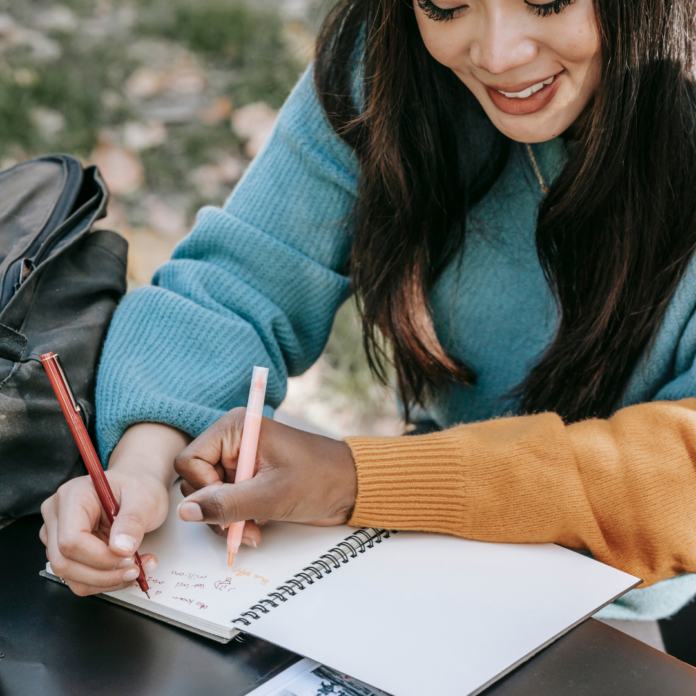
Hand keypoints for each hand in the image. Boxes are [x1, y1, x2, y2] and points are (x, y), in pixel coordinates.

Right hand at [39, 423, 188, 595]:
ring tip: (139, 568)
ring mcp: (59, 533)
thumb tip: (121, 547)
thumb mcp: (146, 497)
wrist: (140, 486)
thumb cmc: (141, 486)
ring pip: (69, 575)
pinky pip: (79, 576)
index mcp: (72, 496)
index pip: (70, 540)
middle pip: (64, 563)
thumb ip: (133, 519)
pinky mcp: (69, 548)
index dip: (100, 558)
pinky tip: (128, 569)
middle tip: (139, 569)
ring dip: (105, 580)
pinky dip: (104, 580)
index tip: (131, 558)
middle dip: (104, 573)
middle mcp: (57, 515)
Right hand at [175, 410, 357, 540]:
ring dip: (227, 521)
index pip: (190, 460)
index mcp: (236, 428)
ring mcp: (240, 463)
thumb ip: (227, 503)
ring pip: (208, 498)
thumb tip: (186, 511)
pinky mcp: (248, 481)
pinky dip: (236, 521)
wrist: (351, 488)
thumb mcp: (272, 494)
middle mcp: (234, 442)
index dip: (203, 488)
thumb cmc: (321, 479)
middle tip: (239, 526)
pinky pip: (225, 504)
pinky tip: (256, 528)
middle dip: (216, 510)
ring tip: (252, 530)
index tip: (228, 503)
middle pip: (196, 482)